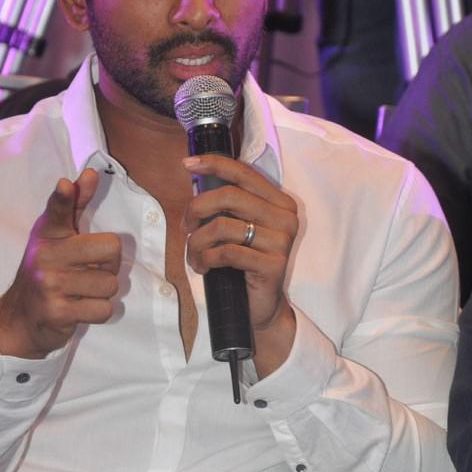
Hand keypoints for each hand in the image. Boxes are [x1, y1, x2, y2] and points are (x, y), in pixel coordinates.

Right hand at [0, 168, 120, 358]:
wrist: (20, 318)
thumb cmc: (46, 271)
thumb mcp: (55, 237)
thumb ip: (73, 205)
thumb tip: (89, 173)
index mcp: (47, 234)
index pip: (58, 209)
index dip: (64, 196)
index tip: (66, 184)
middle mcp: (45, 256)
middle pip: (111, 249)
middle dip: (109, 265)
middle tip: (89, 270)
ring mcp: (50, 284)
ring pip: (110, 284)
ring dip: (102, 292)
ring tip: (81, 291)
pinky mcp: (57, 312)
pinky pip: (103, 309)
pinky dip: (97, 311)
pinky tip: (80, 308)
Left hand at [182, 154, 297, 375]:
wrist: (259, 307)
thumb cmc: (242, 264)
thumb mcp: (235, 227)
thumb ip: (226, 203)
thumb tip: (195, 174)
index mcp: (279, 201)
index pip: (243, 173)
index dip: (213, 164)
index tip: (187, 164)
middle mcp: (286, 217)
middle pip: (228, 196)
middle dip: (196, 209)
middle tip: (185, 227)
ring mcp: (282, 241)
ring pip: (222, 226)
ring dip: (197, 242)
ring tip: (194, 256)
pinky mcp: (274, 264)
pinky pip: (227, 252)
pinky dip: (206, 258)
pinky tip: (203, 267)